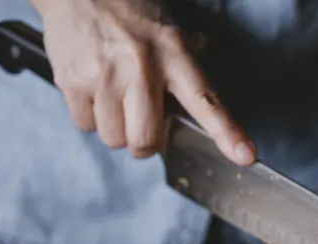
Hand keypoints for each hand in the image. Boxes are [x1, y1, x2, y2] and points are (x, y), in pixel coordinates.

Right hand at [31, 0, 254, 162]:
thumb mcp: (168, 28)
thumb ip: (189, 51)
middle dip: (146, 144)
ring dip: (118, 131)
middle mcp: (141, 70)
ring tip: (117, 101)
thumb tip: (205, 60)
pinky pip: (85, 126)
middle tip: (144, 126)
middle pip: (147, 141)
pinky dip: (92, 119)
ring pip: (115, 139)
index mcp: (174, 56)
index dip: (227, 133)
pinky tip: (96, 94)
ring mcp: (104, 78)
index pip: (206, 102)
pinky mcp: (72, 83)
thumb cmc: (130, 10)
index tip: (245, 155)